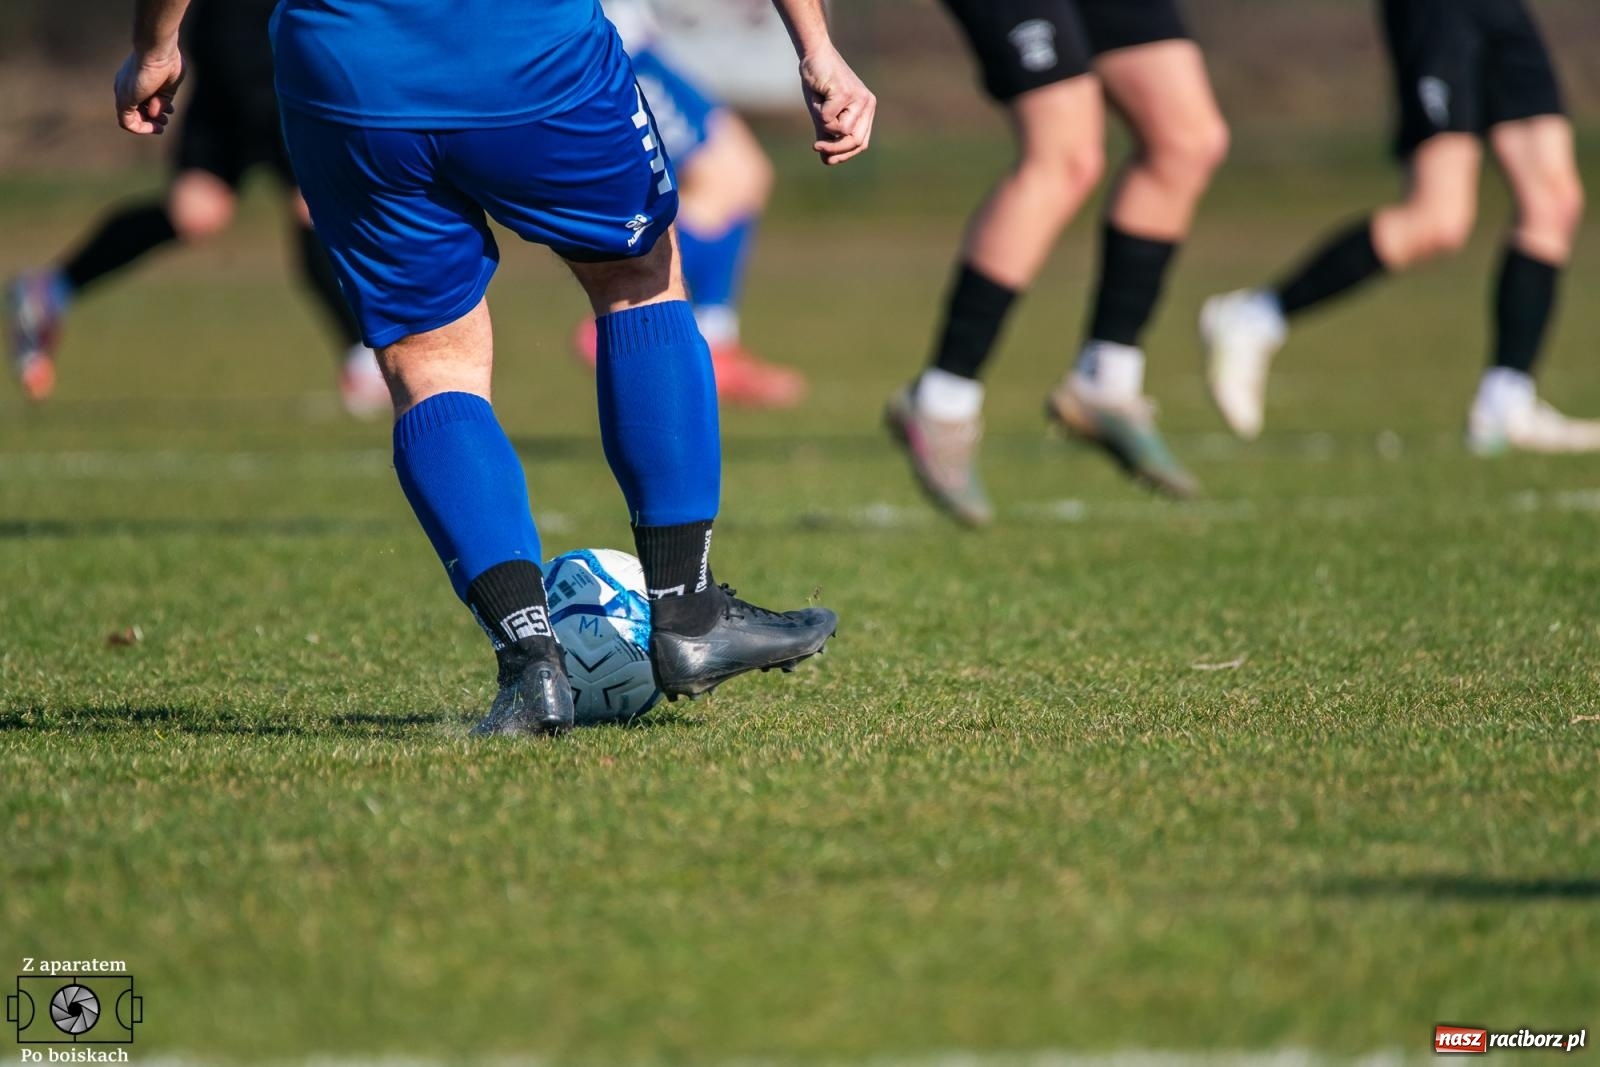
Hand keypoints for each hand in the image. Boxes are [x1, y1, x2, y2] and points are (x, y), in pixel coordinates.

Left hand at [115, 47, 183, 134]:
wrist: (158, 51)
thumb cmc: (167, 61)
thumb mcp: (168, 86)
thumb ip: (162, 100)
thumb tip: (155, 114)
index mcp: (136, 79)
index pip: (141, 99)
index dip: (155, 109)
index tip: (169, 111)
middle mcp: (126, 86)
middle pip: (135, 109)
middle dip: (151, 118)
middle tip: (165, 121)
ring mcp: (124, 93)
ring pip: (130, 117)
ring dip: (147, 125)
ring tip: (161, 126)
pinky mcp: (124, 100)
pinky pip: (127, 122)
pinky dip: (141, 128)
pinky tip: (154, 127)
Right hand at [798, 46, 875, 165]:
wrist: (814, 56)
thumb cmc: (819, 85)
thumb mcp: (824, 115)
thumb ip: (828, 136)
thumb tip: (827, 161)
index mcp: (866, 110)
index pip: (861, 143)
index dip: (844, 155)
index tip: (827, 159)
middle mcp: (867, 104)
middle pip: (855, 141)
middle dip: (835, 149)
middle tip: (817, 147)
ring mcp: (858, 98)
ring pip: (841, 131)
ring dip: (822, 124)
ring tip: (817, 105)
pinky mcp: (846, 93)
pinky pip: (828, 118)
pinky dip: (817, 111)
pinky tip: (817, 94)